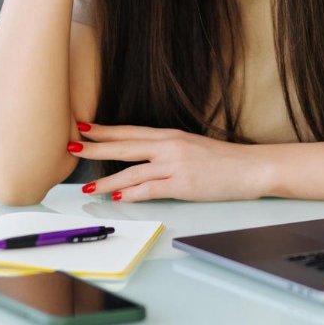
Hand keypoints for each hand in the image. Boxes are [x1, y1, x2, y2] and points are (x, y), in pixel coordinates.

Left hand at [67, 122, 269, 201]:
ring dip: (106, 180)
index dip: (104, 130)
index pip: (130, 131)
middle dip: (96, 147)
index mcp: (170, 135)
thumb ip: (166, 148)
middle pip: (124, 146)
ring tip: (87, 186)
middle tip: (72, 146)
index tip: (83, 127)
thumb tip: (141, 156)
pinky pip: (151, 190)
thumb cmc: (222, 160)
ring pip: (132, 171)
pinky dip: (132, 194)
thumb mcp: (190, 145)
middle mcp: (169, 146)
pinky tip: (118, 197)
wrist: (251, 167)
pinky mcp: (183, 185)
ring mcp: (175, 165)